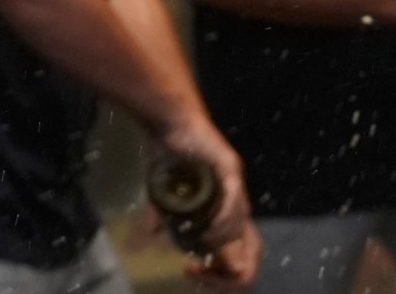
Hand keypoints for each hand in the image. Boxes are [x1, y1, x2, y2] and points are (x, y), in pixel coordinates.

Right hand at [154, 116, 260, 289]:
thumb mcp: (162, 195)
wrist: (169, 122)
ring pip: (241, 222)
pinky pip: (235, 201)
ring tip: (202, 243)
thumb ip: (160, 218)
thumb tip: (145, 243)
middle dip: (234, 266)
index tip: (205, 274)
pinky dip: (224, 220)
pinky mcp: (230, 168)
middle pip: (250, 243)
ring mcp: (236, 183)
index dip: (229, 266)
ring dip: (223, 239)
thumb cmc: (167, 155)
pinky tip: (211, 230)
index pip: (241, 246)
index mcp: (226, 208)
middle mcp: (236, 199)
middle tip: (208, 272)